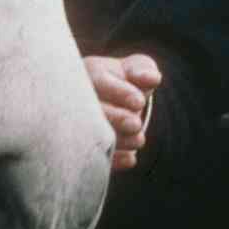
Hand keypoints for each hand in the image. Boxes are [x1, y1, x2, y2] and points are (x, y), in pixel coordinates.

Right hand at [86, 53, 161, 169]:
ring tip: (138, 140)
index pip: (99, 80)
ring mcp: (75, 122)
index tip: (140, 102)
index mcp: (90, 74)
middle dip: (116, 118)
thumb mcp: (135, 69)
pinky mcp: (83, 145)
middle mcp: (76, 97)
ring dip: (117, 139)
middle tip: (135, 124)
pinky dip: (112, 159)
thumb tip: (152, 78)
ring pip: (89, 133)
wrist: (112, 102)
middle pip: (91, 109)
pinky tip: (130, 159)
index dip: (120, 92)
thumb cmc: (125, 82)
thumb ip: (143, 69)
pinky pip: (90, 155)